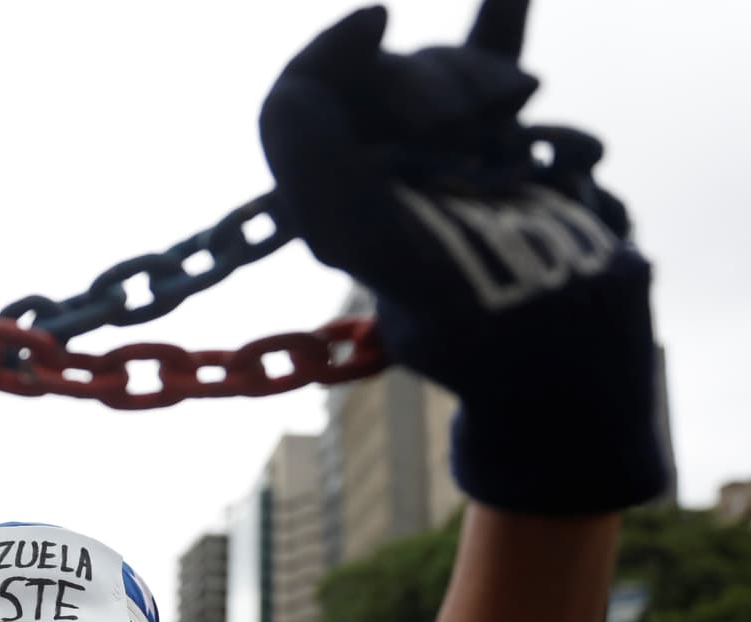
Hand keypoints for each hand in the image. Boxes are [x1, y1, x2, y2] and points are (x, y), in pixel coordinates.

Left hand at [260, 0, 663, 514]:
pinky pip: (494, 66)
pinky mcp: (505, 147)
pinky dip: (498, 22)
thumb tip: (297, 86)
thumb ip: (317, 165)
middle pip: (380, 76)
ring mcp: (442, 154)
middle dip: (423, 83)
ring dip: (479, 81)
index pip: (298, 101)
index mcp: (328, 194)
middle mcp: (376, 169)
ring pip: (444, 69)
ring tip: (515, 124)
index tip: (374, 22)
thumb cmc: (462, 313)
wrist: (564, 350)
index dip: (324, 55)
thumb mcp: (367, 245)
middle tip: (461, 133)